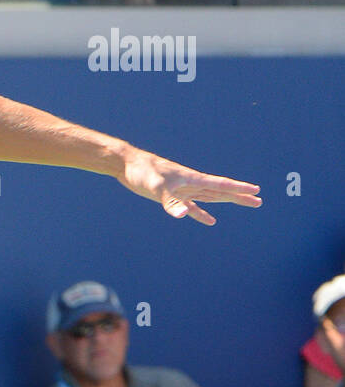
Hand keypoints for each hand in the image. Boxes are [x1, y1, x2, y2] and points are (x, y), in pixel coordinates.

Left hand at [117, 147, 261, 224]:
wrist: (127, 165)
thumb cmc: (142, 172)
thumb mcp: (156, 187)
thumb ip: (170, 202)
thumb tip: (184, 215)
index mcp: (192, 179)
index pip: (220, 184)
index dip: (238, 188)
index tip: (256, 190)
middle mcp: (191, 184)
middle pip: (221, 191)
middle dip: (239, 196)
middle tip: (259, 201)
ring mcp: (182, 189)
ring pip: (210, 197)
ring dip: (227, 201)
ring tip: (245, 203)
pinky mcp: (171, 195)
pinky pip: (191, 206)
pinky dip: (201, 213)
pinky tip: (210, 221)